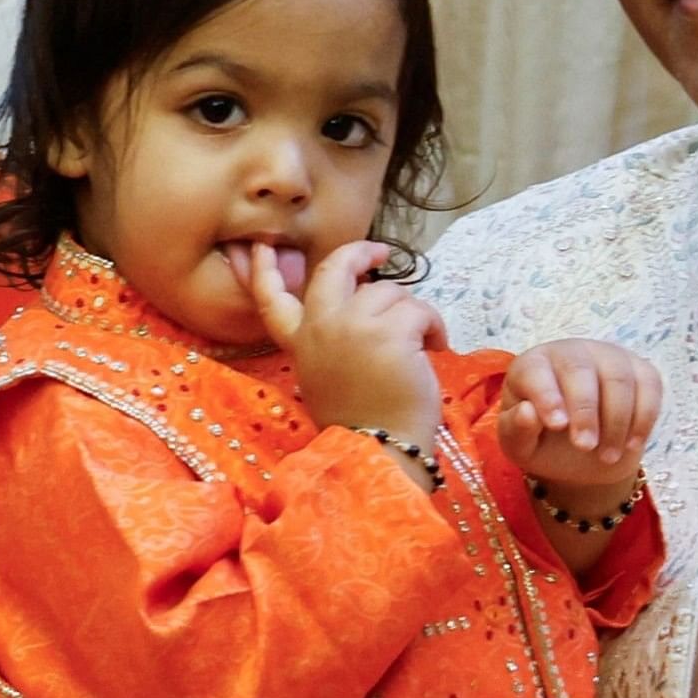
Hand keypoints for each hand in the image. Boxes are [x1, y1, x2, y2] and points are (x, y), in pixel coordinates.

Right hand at [236, 239, 443, 443]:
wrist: (380, 451)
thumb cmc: (362, 421)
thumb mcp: (328, 377)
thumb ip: (332, 340)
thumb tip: (362, 303)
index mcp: (301, 343)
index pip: (272, 300)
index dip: (265, 270)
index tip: (261, 246)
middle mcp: (320, 328)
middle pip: (336, 269)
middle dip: (360, 253)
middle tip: (381, 255)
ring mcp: (353, 327)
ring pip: (390, 292)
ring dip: (413, 313)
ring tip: (425, 343)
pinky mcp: (389, 333)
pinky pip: (419, 310)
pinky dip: (434, 326)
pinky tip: (437, 348)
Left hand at [497, 339, 662, 500]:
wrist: (582, 454)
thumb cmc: (543, 442)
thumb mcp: (520, 445)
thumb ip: (516, 430)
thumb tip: (528, 413)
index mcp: (532, 366)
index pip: (537, 371)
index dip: (547, 396)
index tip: (557, 425)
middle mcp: (571, 352)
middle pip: (581, 370)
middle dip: (586, 411)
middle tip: (586, 447)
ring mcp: (609, 357)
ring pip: (619, 379)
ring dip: (616, 422)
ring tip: (606, 456)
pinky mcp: (640, 370)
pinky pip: (649, 386)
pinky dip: (643, 418)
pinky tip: (631, 445)